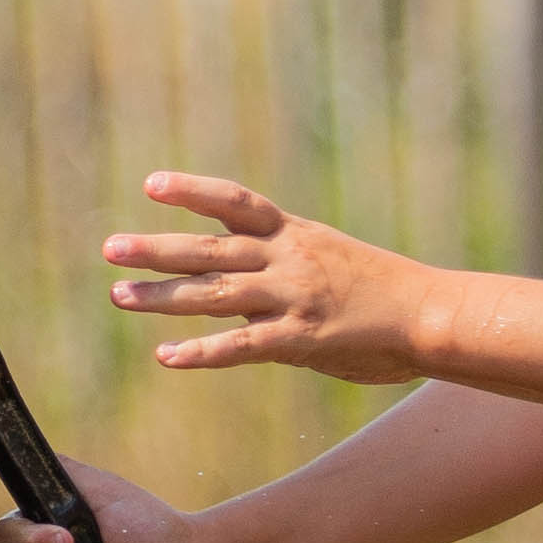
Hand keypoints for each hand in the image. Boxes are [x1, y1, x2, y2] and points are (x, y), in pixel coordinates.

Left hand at [103, 173, 430, 383]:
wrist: (432, 315)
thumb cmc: (381, 291)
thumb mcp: (328, 260)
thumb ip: (278, 272)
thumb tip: (231, 291)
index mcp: (294, 234)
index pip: (236, 203)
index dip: (193, 192)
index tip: (151, 184)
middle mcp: (288, 259)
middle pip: (211, 250)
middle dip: (157, 249)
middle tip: (110, 249)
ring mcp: (294, 297)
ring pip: (216, 295)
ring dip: (163, 296)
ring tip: (119, 294)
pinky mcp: (302, 338)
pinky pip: (242, 346)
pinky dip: (202, 352)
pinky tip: (168, 357)